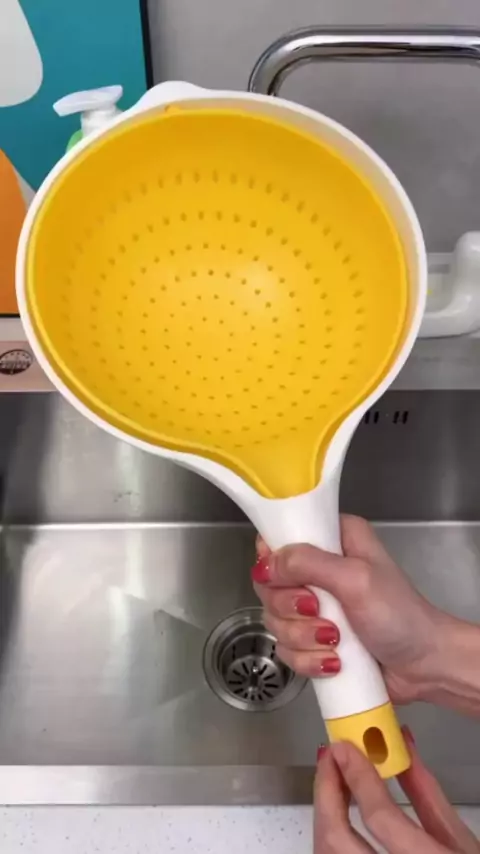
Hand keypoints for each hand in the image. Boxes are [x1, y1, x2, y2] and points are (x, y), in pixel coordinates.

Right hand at [252, 515, 452, 703]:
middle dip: (290, 607)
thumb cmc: (399, 615)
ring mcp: (315, 605)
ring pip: (275, 619)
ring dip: (302, 637)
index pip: (279, 537)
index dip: (273, 560)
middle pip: (270, 584)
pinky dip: (306, 659)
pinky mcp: (313, 638)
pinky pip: (286, 648)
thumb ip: (309, 564)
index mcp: (333, 539)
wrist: (424, 666)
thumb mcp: (356, 579)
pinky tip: (333, 661)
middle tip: (319, 612)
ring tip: (336, 641)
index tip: (282, 579)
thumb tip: (266, 565)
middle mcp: (319, 568)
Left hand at [315, 730, 479, 852]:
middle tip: (330, 759)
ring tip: (333, 783)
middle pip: (337, 842)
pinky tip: (337, 819)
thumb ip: (428, 796)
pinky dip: (330, 840)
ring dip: (324, 817)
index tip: (343, 748)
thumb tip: (402, 748)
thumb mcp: (462, 843)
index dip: (358, 778)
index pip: (381, 820)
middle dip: (325, 793)